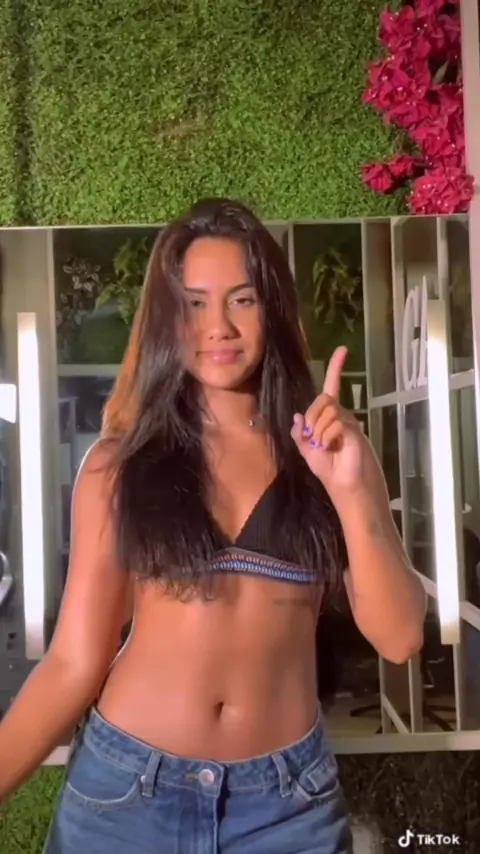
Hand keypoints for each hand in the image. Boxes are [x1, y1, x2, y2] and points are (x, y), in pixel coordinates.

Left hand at [291, 346, 371, 495]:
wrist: (349, 491)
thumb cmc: (331, 474)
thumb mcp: (309, 454)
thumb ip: (301, 436)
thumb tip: (298, 416)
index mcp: (331, 420)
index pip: (332, 388)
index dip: (336, 368)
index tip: (343, 349)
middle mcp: (343, 417)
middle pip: (323, 399)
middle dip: (312, 417)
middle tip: (313, 439)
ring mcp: (350, 424)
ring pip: (327, 410)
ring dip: (318, 430)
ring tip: (325, 448)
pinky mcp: (355, 432)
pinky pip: (335, 423)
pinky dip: (326, 436)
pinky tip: (330, 448)